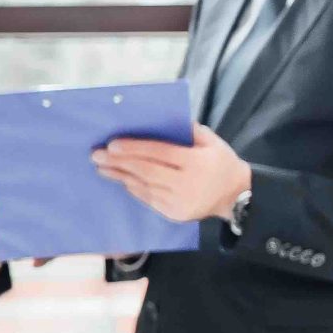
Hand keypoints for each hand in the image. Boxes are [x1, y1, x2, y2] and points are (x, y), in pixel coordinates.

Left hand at [92, 125, 250, 223]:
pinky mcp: (172, 213)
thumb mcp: (212, 142)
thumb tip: (166, 118)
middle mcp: (186, 183)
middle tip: (96, 154)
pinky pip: (147, 199)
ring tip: (101, 167)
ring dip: (120, 176)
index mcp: (196, 162)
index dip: (135, 149)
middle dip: (119, 162)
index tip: (112, 144)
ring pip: (143, 186)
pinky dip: (132, 188)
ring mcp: (178, 201)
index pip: (160, 153)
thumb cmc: (221, 163)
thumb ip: (191, 131)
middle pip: (146, 170)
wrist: (236, 196)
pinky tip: (120, 179)